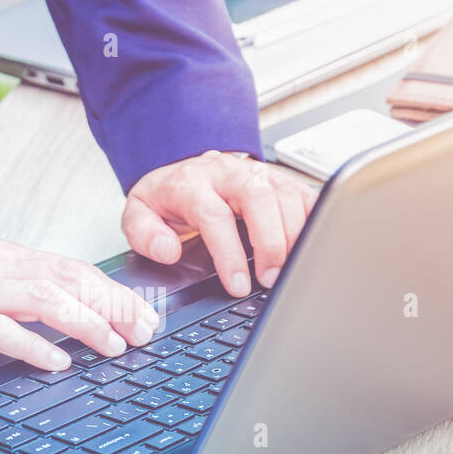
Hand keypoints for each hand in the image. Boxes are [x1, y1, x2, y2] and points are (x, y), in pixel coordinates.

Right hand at [0, 238, 159, 369]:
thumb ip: (19, 296)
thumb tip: (70, 316)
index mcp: (3, 258)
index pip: (73, 269)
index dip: (114, 292)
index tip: (144, 315)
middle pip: (69, 279)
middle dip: (114, 306)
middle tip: (144, 332)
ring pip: (43, 298)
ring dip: (85, 323)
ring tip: (113, 346)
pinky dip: (34, 345)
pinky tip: (57, 361)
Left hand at [122, 150, 318, 296]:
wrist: (184, 169)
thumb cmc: (167, 198)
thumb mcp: (139, 213)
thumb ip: (144, 233)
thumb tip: (167, 251)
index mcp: (191, 182)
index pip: (214, 215)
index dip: (229, 252)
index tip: (237, 284)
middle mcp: (227, 173)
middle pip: (258, 198)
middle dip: (269, 242)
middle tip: (270, 279)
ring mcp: (257, 172)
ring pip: (285, 194)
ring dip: (293, 236)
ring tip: (289, 271)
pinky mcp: (279, 179)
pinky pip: (304, 194)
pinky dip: (313, 219)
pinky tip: (311, 246)